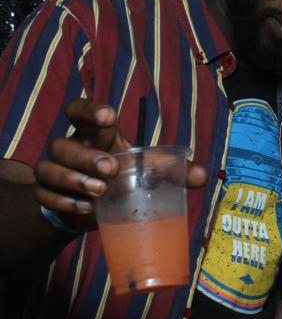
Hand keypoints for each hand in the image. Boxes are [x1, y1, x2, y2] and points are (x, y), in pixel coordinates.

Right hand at [33, 99, 206, 231]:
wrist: (93, 208)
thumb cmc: (123, 179)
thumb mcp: (148, 171)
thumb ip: (173, 170)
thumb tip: (201, 175)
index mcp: (93, 136)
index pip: (79, 111)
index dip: (90, 109)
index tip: (110, 117)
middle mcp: (70, 149)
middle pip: (62, 143)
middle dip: (85, 156)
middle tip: (111, 169)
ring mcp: (55, 172)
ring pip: (48, 168)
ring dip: (72, 179)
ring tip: (99, 192)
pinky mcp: (47, 195)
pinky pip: (44, 196)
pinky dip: (64, 202)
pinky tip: (85, 208)